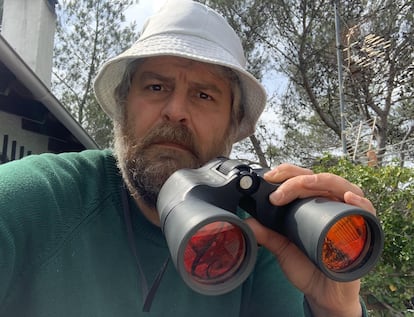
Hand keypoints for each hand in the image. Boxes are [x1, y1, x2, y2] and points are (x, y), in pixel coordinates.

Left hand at [244, 163, 374, 316]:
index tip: (269, 178)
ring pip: (341, 186)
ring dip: (322, 182)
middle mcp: (330, 203)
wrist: (323, 292)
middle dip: (296, 179)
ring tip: (306, 185)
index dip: (287, 173)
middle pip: (318, 179)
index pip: (302, 178)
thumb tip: (247, 221)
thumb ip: (266, 234)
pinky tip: (348, 197)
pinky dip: (360, 202)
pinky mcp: (363, 229)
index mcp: (312, 203)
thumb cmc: (306, 266)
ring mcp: (347, 214)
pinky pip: (367, 210)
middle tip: (278, 192)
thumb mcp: (282, 248)